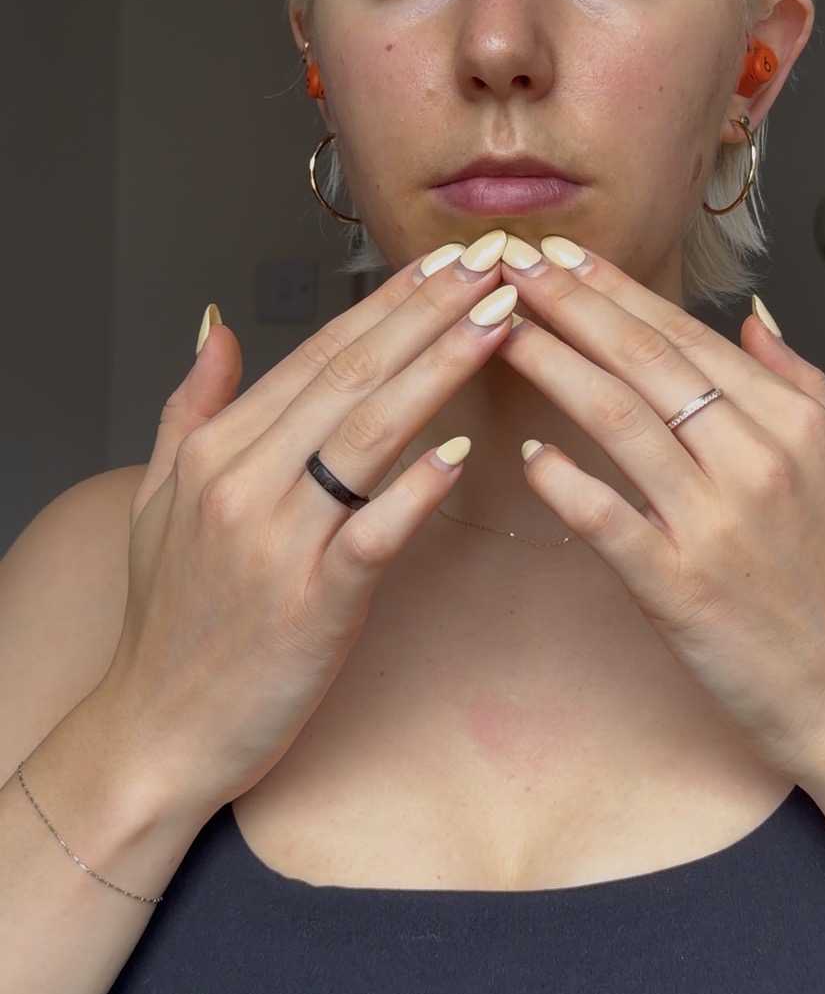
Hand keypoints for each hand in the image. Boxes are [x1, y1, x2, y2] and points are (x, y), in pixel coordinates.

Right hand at [96, 247, 511, 824]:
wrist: (155, 731)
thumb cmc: (168, 622)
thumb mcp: (156, 500)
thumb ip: (188, 407)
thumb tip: (213, 326)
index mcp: (217, 451)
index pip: (319, 354)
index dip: (391, 303)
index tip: (449, 261)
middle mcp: (244, 483)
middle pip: (352, 376)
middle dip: (430, 312)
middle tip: (495, 263)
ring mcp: (277, 542)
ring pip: (368, 435)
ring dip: (440, 371)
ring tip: (500, 322)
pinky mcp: (311, 606)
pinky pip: (372, 534)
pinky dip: (414, 490)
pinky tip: (461, 452)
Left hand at [501, 242, 824, 794]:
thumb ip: (803, 386)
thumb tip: (755, 317)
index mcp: (794, 425)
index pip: (688, 335)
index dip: (615, 289)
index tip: (561, 256)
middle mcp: (757, 461)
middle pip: (643, 359)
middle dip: (569, 303)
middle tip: (509, 267)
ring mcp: (716, 523)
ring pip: (617, 419)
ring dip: (551, 366)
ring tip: (499, 331)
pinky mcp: (680, 588)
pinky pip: (606, 518)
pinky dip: (563, 482)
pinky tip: (527, 454)